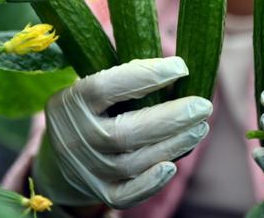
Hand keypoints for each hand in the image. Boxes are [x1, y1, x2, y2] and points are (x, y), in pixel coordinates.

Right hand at [33, 57, 212, 209]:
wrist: (60, 157)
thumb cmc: (91, 109)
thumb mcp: (93, 86)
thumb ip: (125, 77)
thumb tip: (177, 68)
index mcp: (73, 101)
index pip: (106, 87)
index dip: (145, 75)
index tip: (181, 67)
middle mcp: (76, 138)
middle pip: (125, 132)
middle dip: (171, 118)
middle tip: (204, 106)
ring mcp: (86, 169)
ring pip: (132, 163)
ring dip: (173, 145)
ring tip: (200, 128)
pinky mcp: (99, 191)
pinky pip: (125, 195)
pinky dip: (149, 183)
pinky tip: (172, 166)